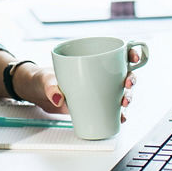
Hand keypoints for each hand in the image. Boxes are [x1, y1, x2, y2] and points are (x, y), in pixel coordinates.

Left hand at [14, 62, 138, 122]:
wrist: (39, 93)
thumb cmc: (44, 79)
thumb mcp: (45, 80)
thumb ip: (50, 87)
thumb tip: (57, 98)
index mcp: (92, 60)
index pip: (118, 54)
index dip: (131, 53)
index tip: (133, 56)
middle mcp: (101, 75)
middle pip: (125, 74)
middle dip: (131, 79)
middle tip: (126, 84)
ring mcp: (100, 90)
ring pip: (122, 92)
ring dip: (128, 97)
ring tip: (124, 103)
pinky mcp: (96, 105)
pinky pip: (113, 109)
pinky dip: (119, 113)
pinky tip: (122, 117)